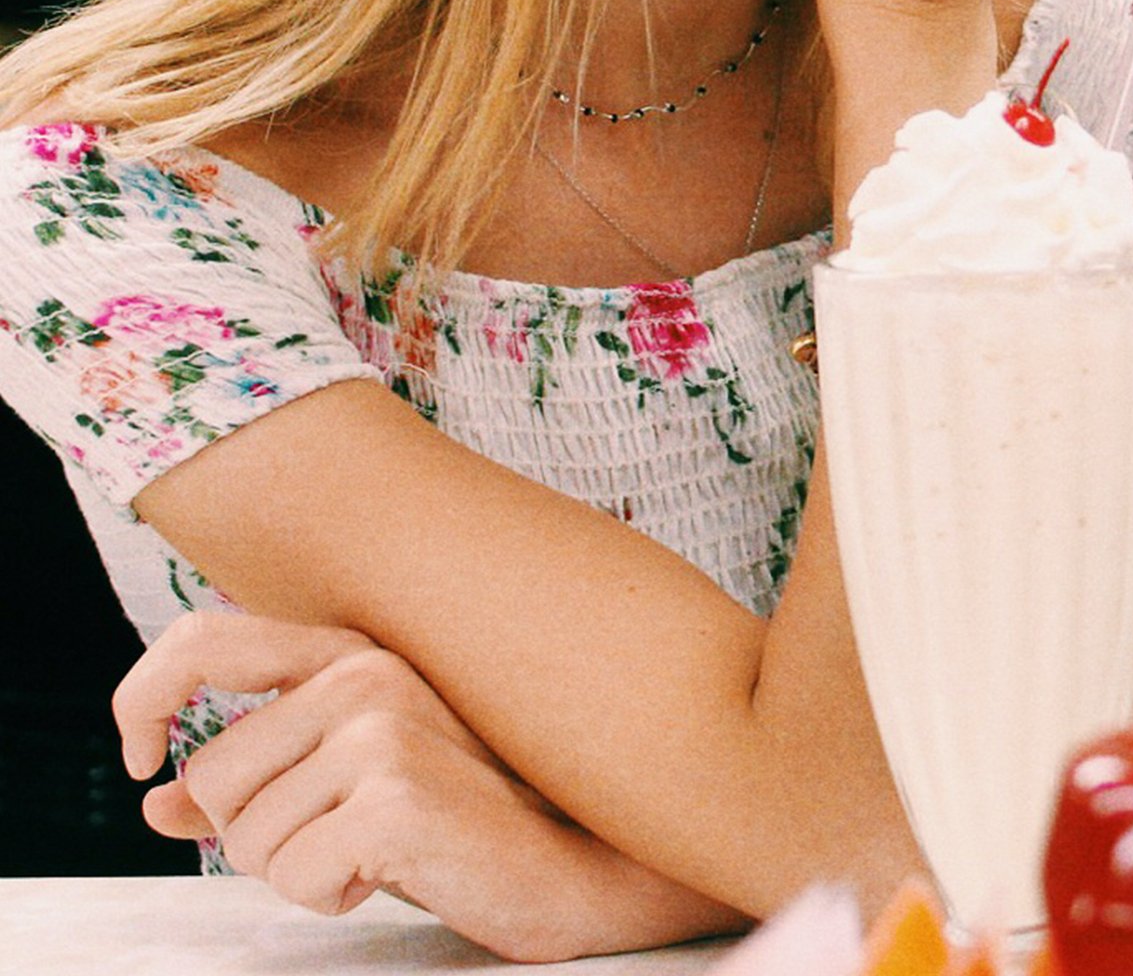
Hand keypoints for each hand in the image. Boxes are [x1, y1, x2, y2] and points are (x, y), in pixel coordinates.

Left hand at [114, 612, 741, 961]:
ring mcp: (385, 729)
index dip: (142, 698)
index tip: (141, 760)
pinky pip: (295, 875)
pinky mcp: (397, 796)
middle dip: (257, 836)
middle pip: (213, 776)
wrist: (587, 862)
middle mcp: (367, 673)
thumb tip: (158, 803)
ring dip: (300, 871)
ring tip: (386, 853)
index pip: (204, 639)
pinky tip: (404, 872)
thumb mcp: (356, 784)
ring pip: (246, 836)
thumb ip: (261, 778)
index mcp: (356, 654)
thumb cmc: (476, 822)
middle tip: (344, 841)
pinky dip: (336, 896)